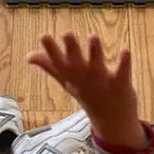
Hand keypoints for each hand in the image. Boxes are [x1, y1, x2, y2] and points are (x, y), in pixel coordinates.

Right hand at [28, 33, 147, 148]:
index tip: (43, 36)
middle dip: (71, 48)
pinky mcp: (121, 83)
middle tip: (66, 33)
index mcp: (71, 76)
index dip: (51, 49)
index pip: (58, 62)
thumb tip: (28, 56)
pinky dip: (124, 63)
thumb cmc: (86, 94)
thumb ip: (49, 66)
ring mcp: (102, 82)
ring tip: (93, 36)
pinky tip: (125, 51)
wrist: (112, 121)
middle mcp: (84, 78)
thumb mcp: (66, 81)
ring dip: (95, 52)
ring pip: (97, 65)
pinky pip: (122, 72)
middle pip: (76, 62)